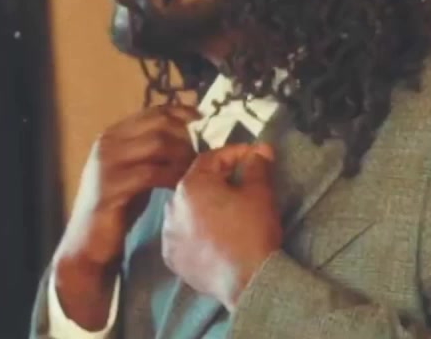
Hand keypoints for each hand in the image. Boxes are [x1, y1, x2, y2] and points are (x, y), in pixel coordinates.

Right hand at [52, 104, 199, 328]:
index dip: (180, 112)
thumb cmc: (117, 207)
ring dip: (182, 156)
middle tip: (200, 156)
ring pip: (157, 144)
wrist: (88, 241)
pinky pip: (152, 173)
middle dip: (185, 138)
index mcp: (112, 135)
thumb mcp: (134, 171)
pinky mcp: (111, 186)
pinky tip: (183, 186)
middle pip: (158, 125)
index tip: (200, 119)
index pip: (153, 111)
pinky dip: (173, 176)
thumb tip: (187, 137)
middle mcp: (107, 143)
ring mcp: (107, 163)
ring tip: (195, 172)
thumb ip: (151, 153)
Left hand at [162, 143, 281, 311]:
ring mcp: (168, 235)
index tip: (253, 156)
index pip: (211, 159)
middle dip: (218, 180)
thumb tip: (261, 149)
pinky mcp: (172, 258)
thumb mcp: (259, 193)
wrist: (247, 281)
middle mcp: (172, 207)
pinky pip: (183, 236)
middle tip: (242, 182)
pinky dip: (196, 231)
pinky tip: (212, 235)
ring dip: (204, 206)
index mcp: (190, 185)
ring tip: (226, 211)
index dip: (234, 154)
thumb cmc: (252, 230)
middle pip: (196, 184)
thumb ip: (257, 166)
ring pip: (187, 211)